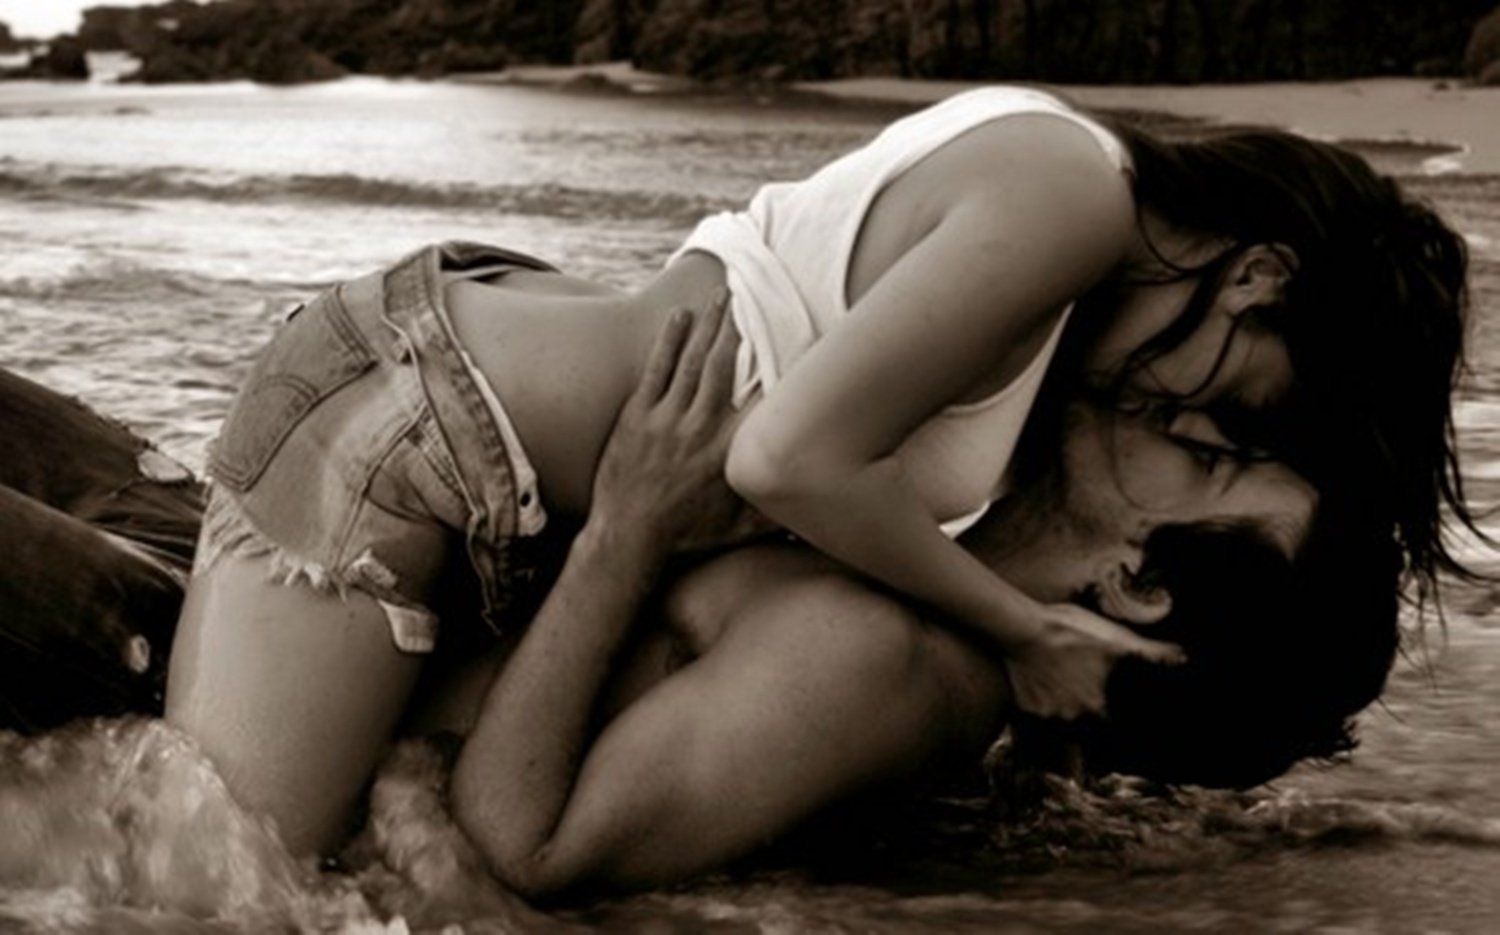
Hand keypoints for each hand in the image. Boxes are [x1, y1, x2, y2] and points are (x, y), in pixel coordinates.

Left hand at [590, 292, 772, 557]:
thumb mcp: (741, 529)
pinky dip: (669, 340)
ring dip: (708, 324)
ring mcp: (667, 419)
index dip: (782, 365)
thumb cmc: (689, 536)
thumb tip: (818, 508)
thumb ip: (778, 512)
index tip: (797, 338)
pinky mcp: (638, 417)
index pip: (764, 397)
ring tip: (720, 295)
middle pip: (726, 364)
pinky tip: (679, 316)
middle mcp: (702, 427)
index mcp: (731, 450)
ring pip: (693, 360)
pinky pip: (657, 369)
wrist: (630, 538)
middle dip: (738, 326)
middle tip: (748, 296)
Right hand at [1003, 602, 1184, 719]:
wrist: (1020, 627)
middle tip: (1094, 703)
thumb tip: (1183, 658)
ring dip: (1072, 717)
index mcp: (1096, 710)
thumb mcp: (1114, 639)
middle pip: (1089, 733)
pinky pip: (1040, 718)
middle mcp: (1070, 721)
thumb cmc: (1068, 631)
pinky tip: (1049, 691)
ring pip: (1064, 727)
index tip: (1125, 726)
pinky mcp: (1022, 710)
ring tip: (1073, 696)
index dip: (1124, 732)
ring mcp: (1044, 718)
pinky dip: (1047, 709)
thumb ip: (1149, 653)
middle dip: (1095, 722)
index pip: (1116, 735)